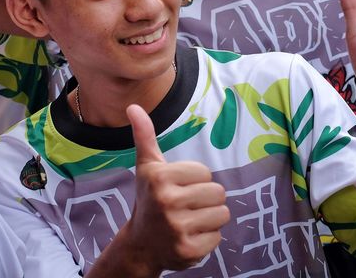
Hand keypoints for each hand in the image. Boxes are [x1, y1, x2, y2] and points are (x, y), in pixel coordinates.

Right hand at [125, 104, 227, 272]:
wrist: (140, 245)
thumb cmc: (149, 199)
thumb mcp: (147, 167)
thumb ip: (145, 136)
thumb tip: (133, 106)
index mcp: (160, 177)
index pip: (206, 172)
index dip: (196, 180)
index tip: (179, 188)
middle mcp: (167, 202)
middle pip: (218, 192)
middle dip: (207, 199)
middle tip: (187, 206)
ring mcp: (178, 228)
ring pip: (222, 214)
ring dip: (210, 218)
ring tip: (190, 220)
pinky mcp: (189, 250)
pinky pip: (218, 237)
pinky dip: (208, 238)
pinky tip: (190, 237)